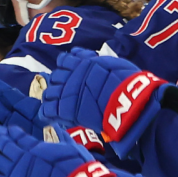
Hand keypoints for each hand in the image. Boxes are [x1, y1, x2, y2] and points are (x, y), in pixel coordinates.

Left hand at [43, 50, 177, 156]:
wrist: (129, 101)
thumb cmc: (130, 83)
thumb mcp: (116, 65)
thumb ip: (102, 63)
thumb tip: (96, 61)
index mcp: (84, 61)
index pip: (66, 59)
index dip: (66, 66)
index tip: (69, 73)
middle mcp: (72, 73)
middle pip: (55, 76)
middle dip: (58, 82)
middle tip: (63, 92)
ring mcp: (66, 91)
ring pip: (49, 92)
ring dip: (51, 98)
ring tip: (56, 105)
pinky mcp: (64, 109)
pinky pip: (48, 110)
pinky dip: (47, 114)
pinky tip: (50, 118)